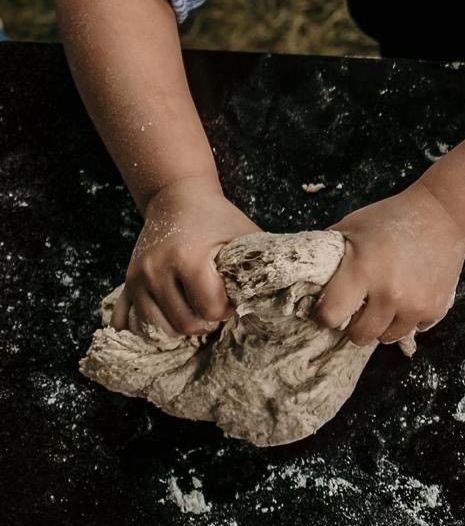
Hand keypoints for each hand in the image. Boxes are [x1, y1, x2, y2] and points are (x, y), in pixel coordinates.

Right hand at [113, 175, 259, 335]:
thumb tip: (279, 298)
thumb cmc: (217, 218)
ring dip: (181, 326)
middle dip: (207, 322)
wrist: (177, 198)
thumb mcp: (244, 236)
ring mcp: (137, 278)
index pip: (211, 309)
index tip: (234, 296)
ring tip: (196, 310)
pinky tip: (166, 319)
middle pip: (184, 324)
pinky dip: (145, 328)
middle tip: (217, 306)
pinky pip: (125, 320)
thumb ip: (260, 267)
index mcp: (187, 258)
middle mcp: (156, 270)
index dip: (229, 308)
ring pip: (158, 328)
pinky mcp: (127, 282)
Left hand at [317, 183, 464, 345]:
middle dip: (354, 326)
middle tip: (357, 311)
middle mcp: (389, 292)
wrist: (444, 215)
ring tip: (384, 303)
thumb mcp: (352, 227)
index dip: (324, 315)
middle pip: (359, 335)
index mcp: (362, 270)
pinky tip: (408, 298)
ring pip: (387, 337)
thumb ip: (331, 255)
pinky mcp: (436, 309)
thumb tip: (309, 282)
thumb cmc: (392, 217)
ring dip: (382, 325)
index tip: (327, 310)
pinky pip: (414, 330)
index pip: (330, 315)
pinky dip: (409, 319)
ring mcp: (414, 304)